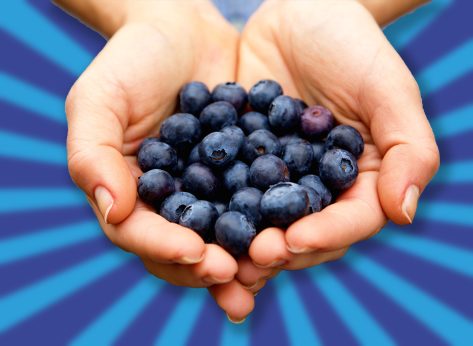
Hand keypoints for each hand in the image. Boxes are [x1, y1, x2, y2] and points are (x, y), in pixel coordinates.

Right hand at [64, 1, 253, 321]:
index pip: (140, 234)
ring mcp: (208, 190)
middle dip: (209, 267)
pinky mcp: (242, 173)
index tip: (197, 253)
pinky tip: (296, 229)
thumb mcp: (99, 101)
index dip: (165, 248)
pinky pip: (257, 202)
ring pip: (223, 235)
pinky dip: (274, 219)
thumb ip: (93, 157)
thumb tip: (113, 212)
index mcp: (130, 193)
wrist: (182, 29)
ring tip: (270, 268)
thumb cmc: (131, 61)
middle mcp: (170, 201)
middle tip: (238, 276)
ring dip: (245, 259)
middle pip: (183, 248)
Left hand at [236, 0, 439, 279]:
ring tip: (217, 256)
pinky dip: (210, 205)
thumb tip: (405, 213)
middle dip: (278, 248)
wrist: (299, 12)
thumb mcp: (388, 90)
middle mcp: (317, 188)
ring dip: (241, 243)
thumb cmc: (352, 45)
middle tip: (252, 257)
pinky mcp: (240, 161)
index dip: (325, 235)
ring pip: (261, 221)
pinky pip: (225, 187)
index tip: (295, 241)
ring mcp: (275, 178)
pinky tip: (191, 218)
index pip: (350, 220)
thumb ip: (408, 150)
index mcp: (359, 181)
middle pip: (303, 232)